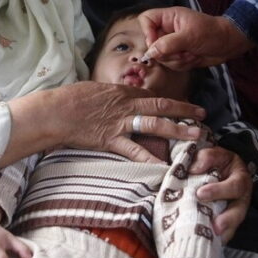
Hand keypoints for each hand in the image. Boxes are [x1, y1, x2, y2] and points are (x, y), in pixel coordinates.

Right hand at [41, 82, 206, 162]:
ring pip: (155, 123)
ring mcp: (120, 123)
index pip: (151, 96)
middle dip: (183, 110)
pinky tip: (164, 166)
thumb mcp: (93, 91)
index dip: (169, 101)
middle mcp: (125, 105)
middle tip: (202, 115)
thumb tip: (118, 99)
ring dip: (177, 129)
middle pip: (161, 105)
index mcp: (121, 93)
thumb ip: (110, 96)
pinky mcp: (111, 139)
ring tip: (195, 136)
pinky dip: (150, 158)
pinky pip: (135, 150)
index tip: (183, 106)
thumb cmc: (69, 100)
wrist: (55, 112)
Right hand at [138, 6, 253, 70]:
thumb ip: (169, 44)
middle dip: (168, 53)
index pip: (146, 20)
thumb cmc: (212, 33)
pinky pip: (171, 64)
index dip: (147, 33)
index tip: (157, 44)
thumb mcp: (190, 36)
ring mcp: (172, 43)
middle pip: (152, 43)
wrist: (229, 44)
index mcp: (169, 17)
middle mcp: (167, 30)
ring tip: (192, 54)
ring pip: (161, 57)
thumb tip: (151, 52)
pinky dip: (182, 64)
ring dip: (177, 60)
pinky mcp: (178, 55)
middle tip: (183, 51)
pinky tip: (194, 58)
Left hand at [190, 147, 251, 242]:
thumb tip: (195, 169)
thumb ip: (207, 157)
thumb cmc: (216, 162)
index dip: (219, 191)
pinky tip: (209, 243)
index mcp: (240, 178)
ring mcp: (235, 212)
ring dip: (224, 234)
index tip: (200, 194)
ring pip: (234, 226)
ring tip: (213, 239)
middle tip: (215, 227)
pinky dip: (218, 239)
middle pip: (239, 211)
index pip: (234, 186)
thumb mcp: (213, 154)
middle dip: (228, 220)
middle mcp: (241, 198)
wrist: (216, 170)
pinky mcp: (228, 222)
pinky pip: (226, 233)